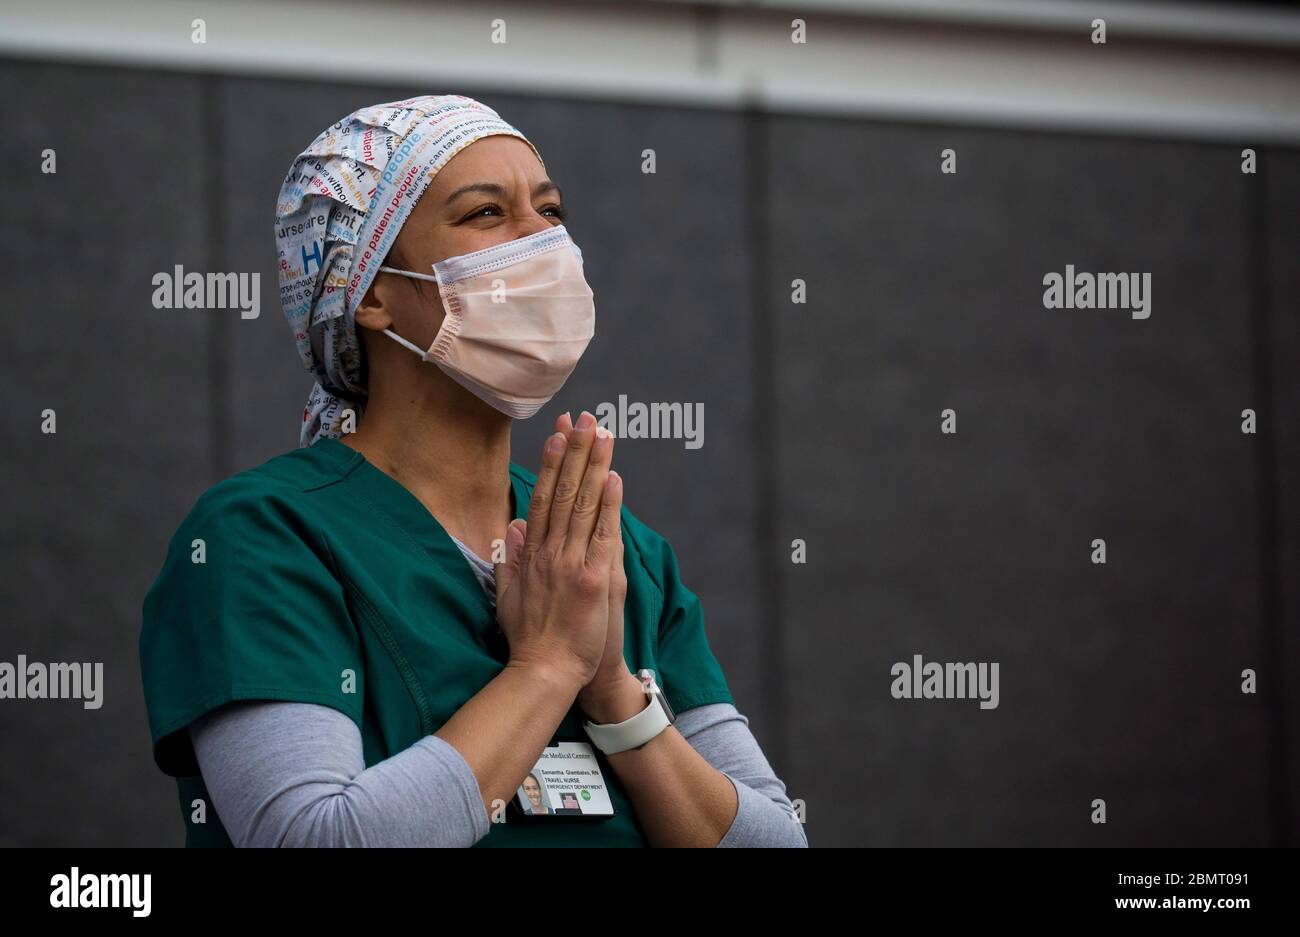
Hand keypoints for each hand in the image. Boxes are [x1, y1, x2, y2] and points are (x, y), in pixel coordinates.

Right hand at [494, 411, 621, 689]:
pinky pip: (602, 533)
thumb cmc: (529, 640)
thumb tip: (511, 526)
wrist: (544, 673)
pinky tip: (613, 476)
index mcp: (530, 555)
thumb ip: (509, 560)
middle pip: (563, 491)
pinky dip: (608, 503)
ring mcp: (570, 562)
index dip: (552, 463)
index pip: (542, 498)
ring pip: (583, 503)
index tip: (559, 433)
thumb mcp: (507, 596)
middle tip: (584, 417)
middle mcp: (548, 552)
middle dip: (574, 451)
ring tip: (601, 433)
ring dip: (593, 465)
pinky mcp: (593, 578)